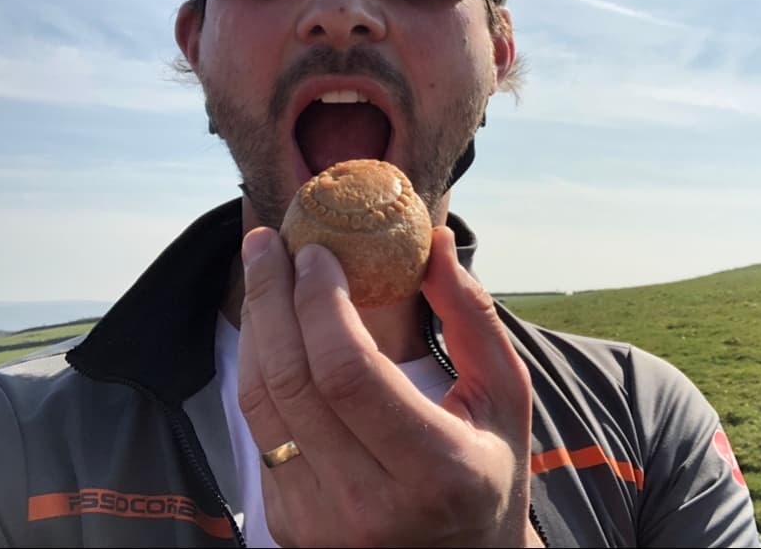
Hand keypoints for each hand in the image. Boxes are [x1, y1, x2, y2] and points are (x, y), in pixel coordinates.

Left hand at [237, 225, 541, 546]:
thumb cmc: (490, 468)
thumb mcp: (505, 395)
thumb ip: (472, 317)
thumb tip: (437, 241)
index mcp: (435, 471)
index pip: (349, 373)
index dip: (319, 303)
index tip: (315, 252)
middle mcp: (369, 507)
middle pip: (293, 382)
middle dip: (271, 298)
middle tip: (266, 243)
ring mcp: (321, 525)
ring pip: (261, 405)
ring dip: (255, 327)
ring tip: (260, 271)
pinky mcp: (290, 528)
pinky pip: (259, 433)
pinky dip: (258, 371)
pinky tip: (271, 330)